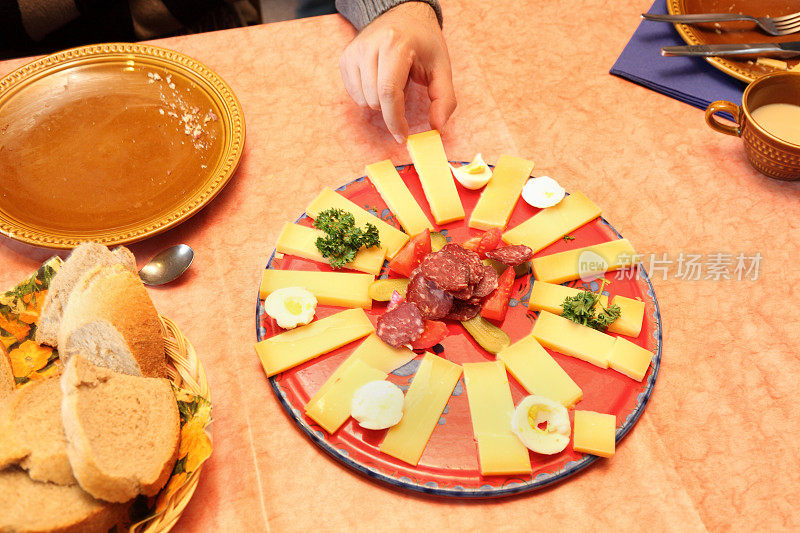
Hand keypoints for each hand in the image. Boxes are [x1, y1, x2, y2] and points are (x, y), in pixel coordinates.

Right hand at [339, 2, 456, 142]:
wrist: (403, 15)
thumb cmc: (423, 43)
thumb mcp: (442, 67)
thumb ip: (444, 99)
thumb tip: (438, 128)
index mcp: (395, 45)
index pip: (388, 92)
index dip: (395, 120)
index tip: (404, 136)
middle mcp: (370, 46)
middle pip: (375, 100)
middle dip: (392, 108)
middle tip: (405, 88)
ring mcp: (354, 51)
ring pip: (363, 100)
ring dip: (380, 101)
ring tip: (393, 80)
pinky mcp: (346, 58)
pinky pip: (354, 94)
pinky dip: (368, 96)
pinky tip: (380, 79)